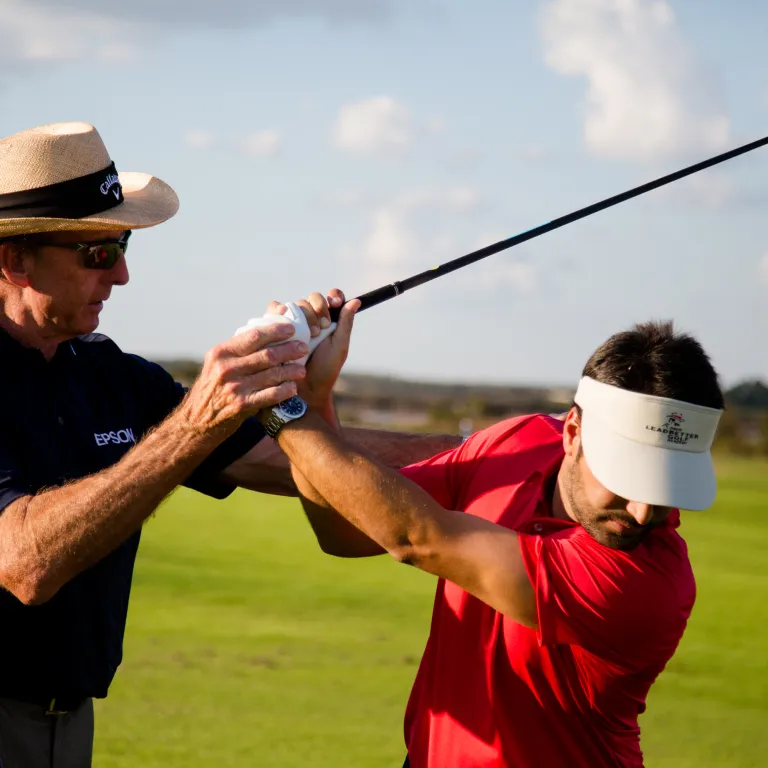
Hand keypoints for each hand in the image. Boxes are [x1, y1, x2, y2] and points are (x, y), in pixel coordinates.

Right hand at [180, 322, 307, 433]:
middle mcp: (227, 367)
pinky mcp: (241, 405)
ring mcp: (234, 386)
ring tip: (302, 370)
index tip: (292, 329)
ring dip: (291, 371)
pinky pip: (270, 394)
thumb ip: (237, 350)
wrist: (196, 420)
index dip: (276, 331)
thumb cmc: (212, 388)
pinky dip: (284, 391)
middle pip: (267, 355)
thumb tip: (266, 331)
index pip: (254, 336)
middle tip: (303, 348)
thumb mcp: (217, 364)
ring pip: (272, 374)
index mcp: (221, 353)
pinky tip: (293, 388)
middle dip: (289, 350)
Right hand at [266, 290, 355, 407]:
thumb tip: (356, 301)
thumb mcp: (339, 346)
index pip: (330, 298)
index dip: (333, 295)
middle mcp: (310, 318)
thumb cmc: (326, 369)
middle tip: (321, 329)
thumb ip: (346, 323)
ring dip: (304, 316)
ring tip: (309, 336)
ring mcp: (293, 322)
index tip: (336, 302)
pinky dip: (278, 310)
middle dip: (318, 310)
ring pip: (296, 304)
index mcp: (328, 320)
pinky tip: (284, 318)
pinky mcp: (276, 327)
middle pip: (312, 299)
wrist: (305, 388)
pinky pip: (275, 309)